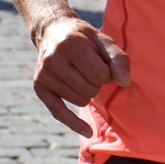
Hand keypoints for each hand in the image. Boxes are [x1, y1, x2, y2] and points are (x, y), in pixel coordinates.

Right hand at [32, 14, 130, 134]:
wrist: (53, 31)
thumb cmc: (84, 37)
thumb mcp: (104, 40)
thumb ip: (118, 59)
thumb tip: (125, 82)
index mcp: (71, 44)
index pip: (100, 75)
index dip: (108, 73)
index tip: (104, 65)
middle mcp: (53, 60)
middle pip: (90, 89)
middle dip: (98, 83)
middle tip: (92, 68)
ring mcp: (44, 75)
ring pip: (79, 100)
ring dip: (88, 92)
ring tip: (82, 75)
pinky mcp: (39, 87)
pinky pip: (58, 112)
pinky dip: (73, 123)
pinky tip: (87, 132)